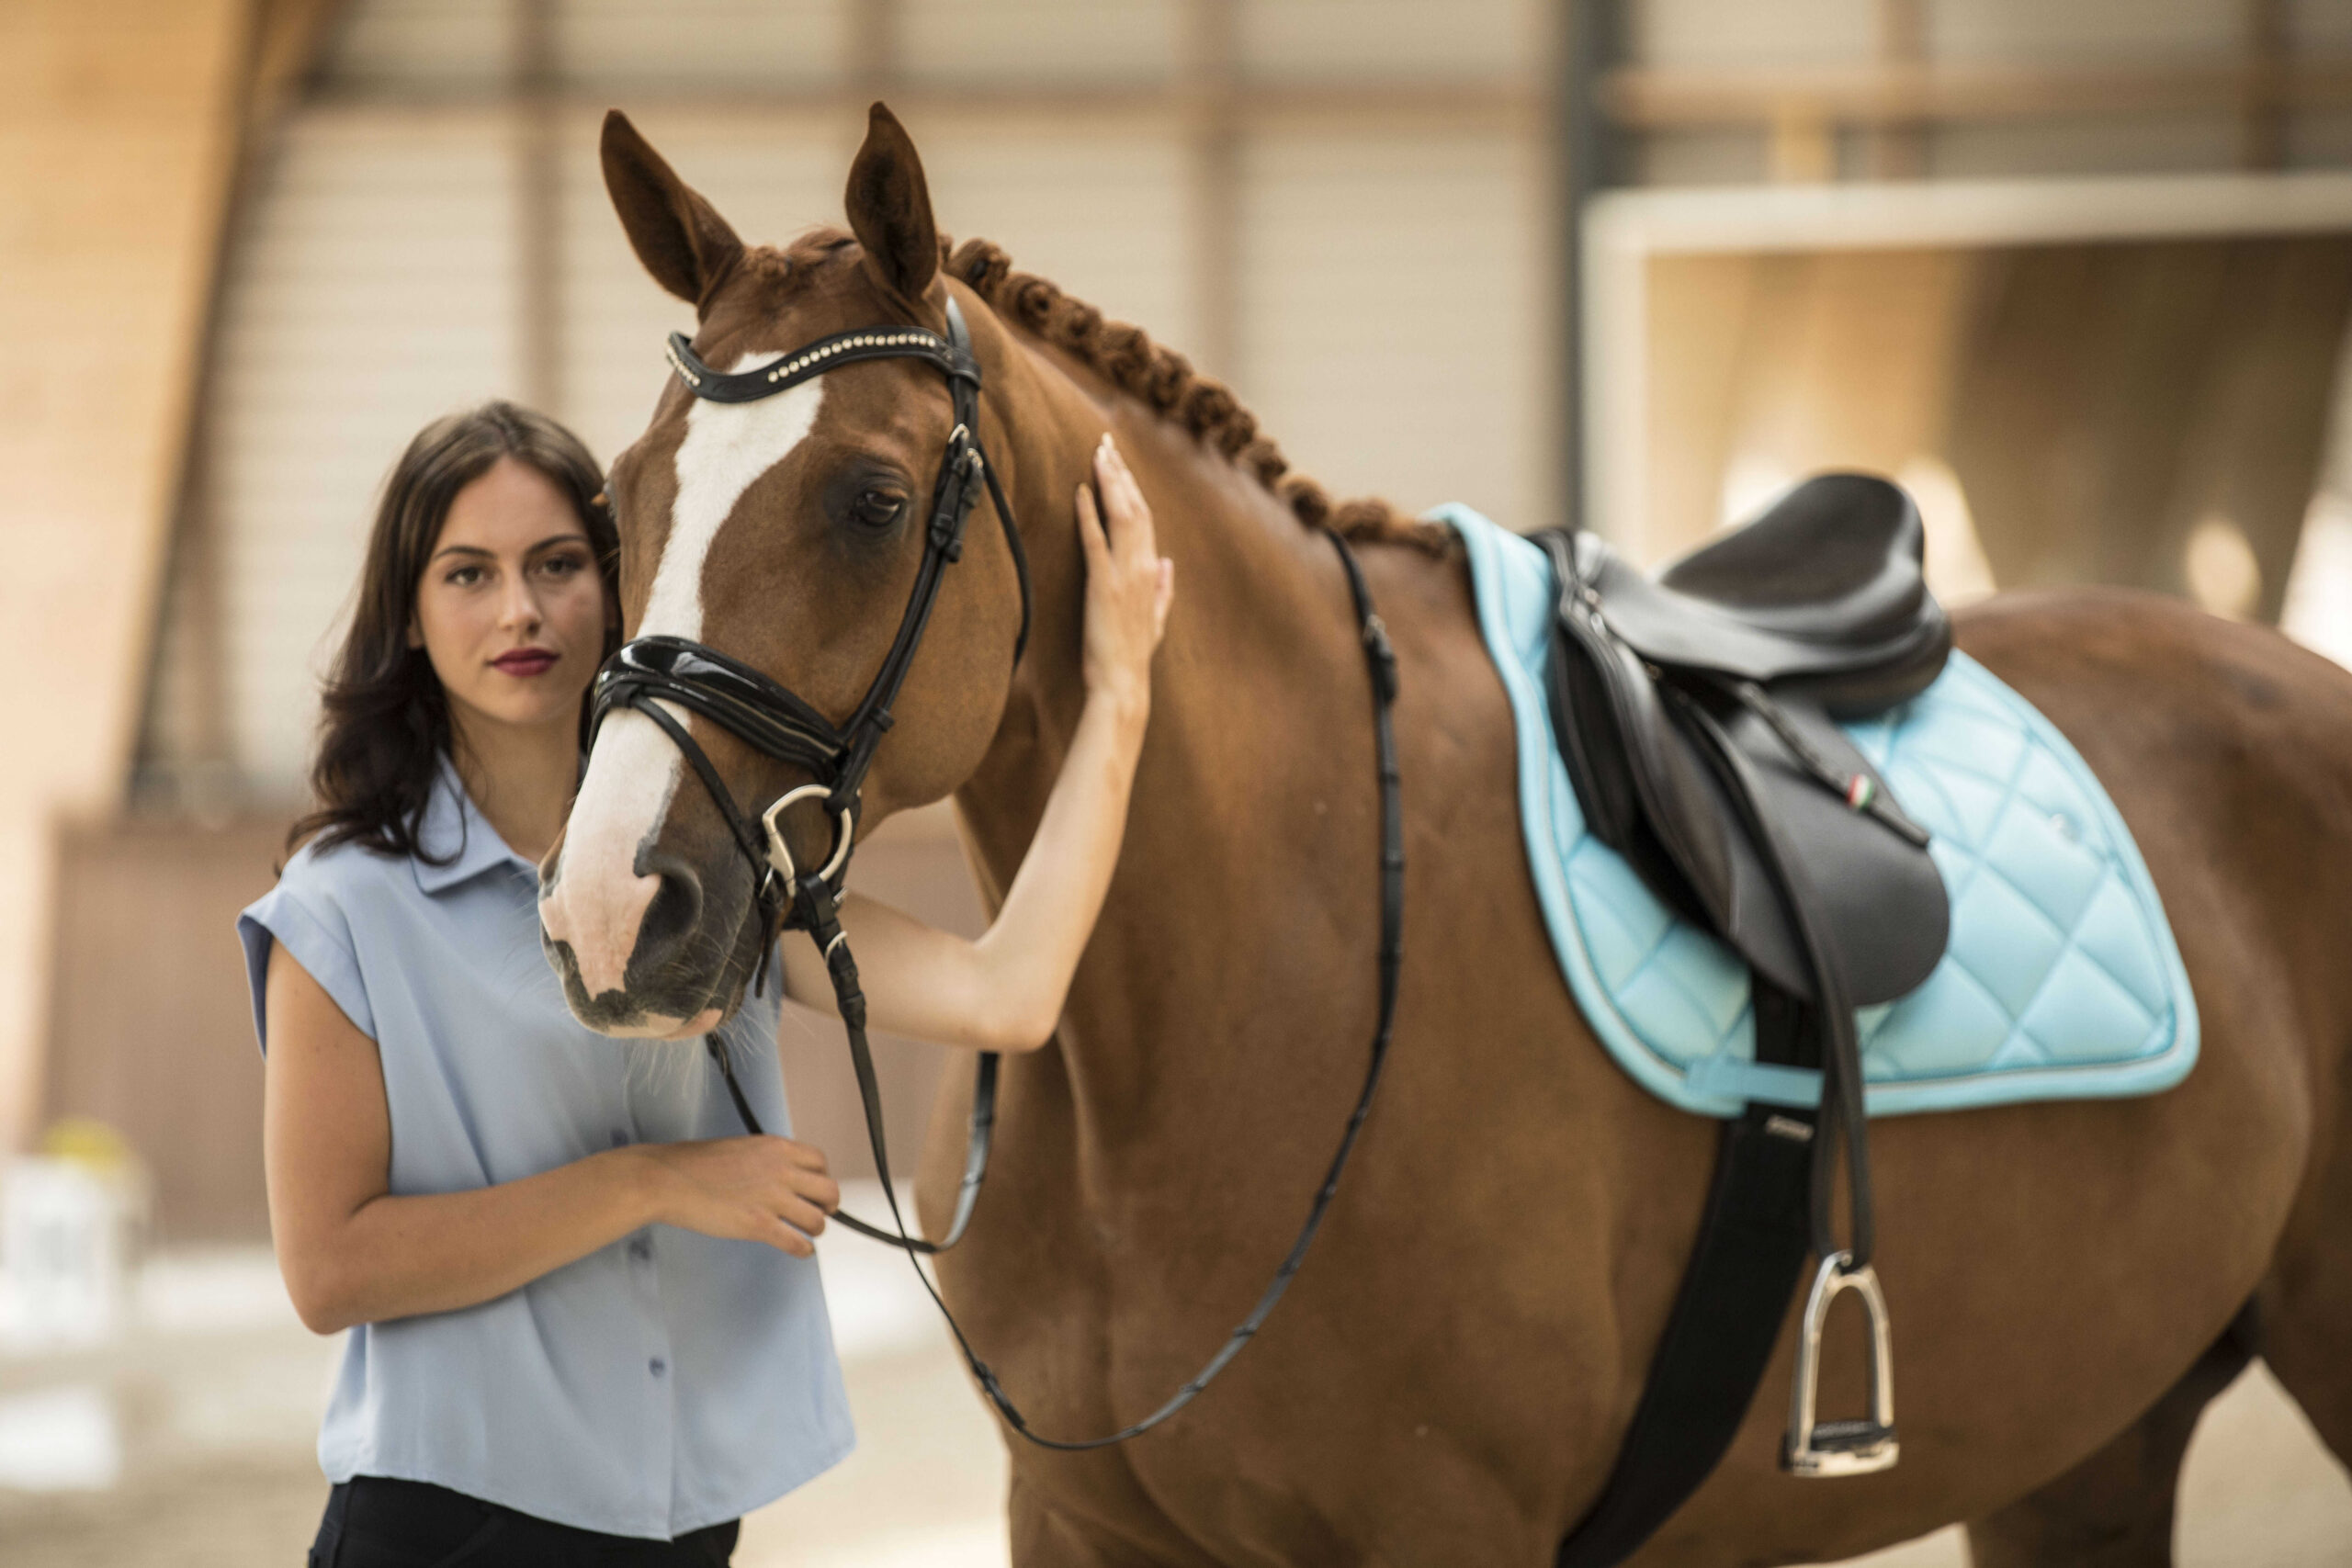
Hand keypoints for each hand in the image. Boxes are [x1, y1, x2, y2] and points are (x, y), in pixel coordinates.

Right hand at [636, 1136, 839, 1257]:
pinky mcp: (760, 1225)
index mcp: (776, 1148)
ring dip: (816, 1229)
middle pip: (828, 1189)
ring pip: (817, 1219)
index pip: (820, 1161)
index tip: (815, 1189)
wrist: (668, 1179)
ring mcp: (772, 1198)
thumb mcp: (740, 1147)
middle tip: (821, 1213)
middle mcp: (781, 1170)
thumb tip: (776, 1175)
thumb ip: (764, 1160)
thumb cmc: (693, 1163)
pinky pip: (797, 1242)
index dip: (821, 1177)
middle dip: (828, 1204)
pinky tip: (800, 1251)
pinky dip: (803, 1250)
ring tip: (806, 1234)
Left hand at [1077, 434, 1175, 722]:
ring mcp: (1123, 575)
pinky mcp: (1102, 586)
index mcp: (1151, 572)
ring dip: (1109, 482)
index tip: (1120, 462)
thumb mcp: (1157, 619)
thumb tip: (1168, 563)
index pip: (1144, 518)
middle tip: (1105, 443)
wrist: (1123, 683)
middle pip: (1134, 507)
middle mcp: (1141, 567)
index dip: (1132, 487)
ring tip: (1098, 455)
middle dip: (1120, 472)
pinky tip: (1080, 491)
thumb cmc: (1135, 655)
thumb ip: (1164, 589)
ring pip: (1120, 517)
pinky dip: (1088, 514)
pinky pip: (1095, 542)